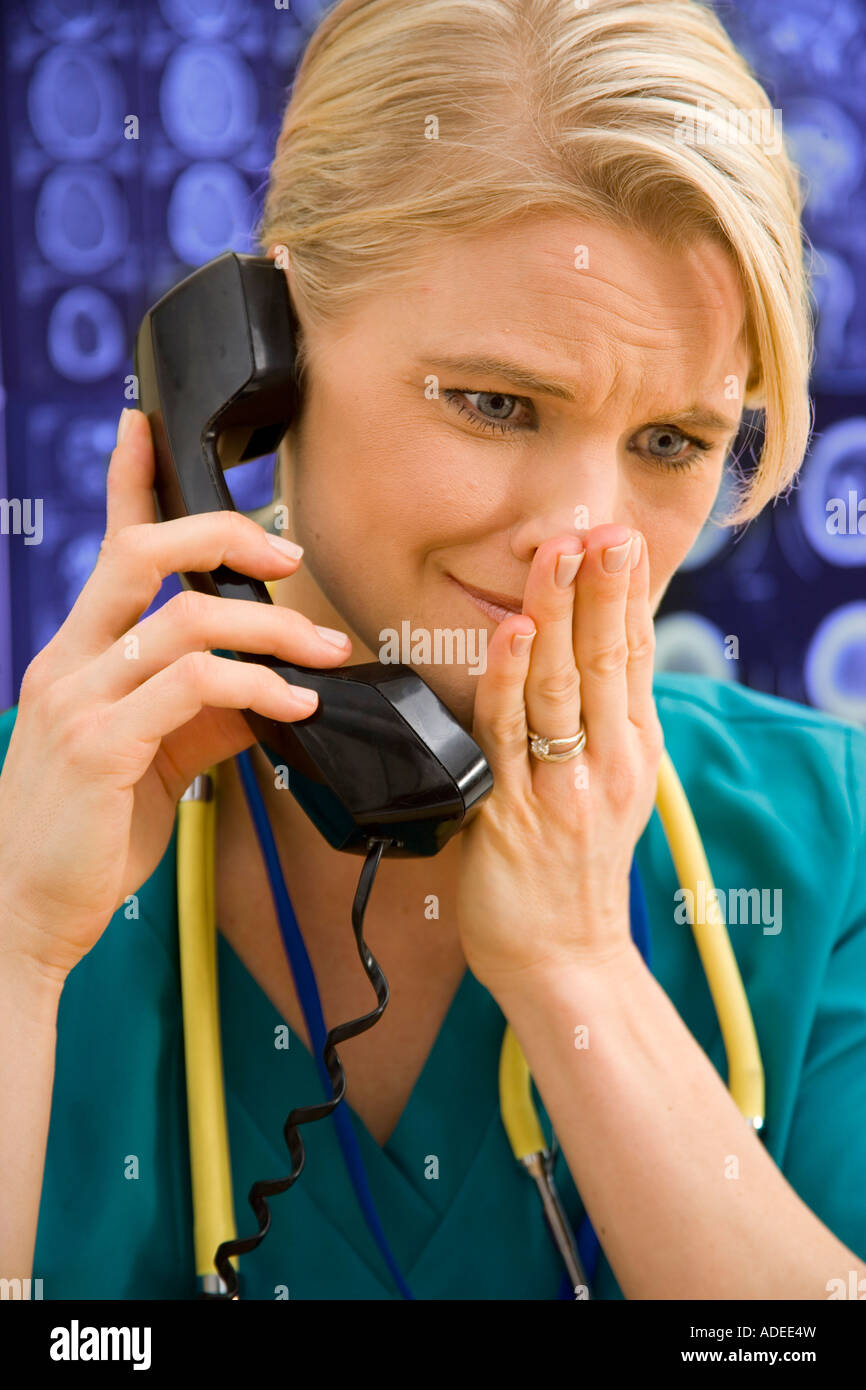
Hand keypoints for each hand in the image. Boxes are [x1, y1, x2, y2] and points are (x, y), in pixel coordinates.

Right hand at [0, 409, 353, 979]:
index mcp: (75, 656)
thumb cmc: (84, 832)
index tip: (144, 427)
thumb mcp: (147, 757)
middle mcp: (68, 663)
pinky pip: (194, 687)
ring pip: (185, 619)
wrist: (26, 912)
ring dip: (272, 628)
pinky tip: (294, 703)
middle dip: (225, 535)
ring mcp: (79, 700)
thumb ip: (202, 711)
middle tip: (291, 554)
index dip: (127, 483)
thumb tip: (272, 685)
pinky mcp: (101, 746)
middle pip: (143, 555)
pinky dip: (258, 685)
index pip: (106, 550)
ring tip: (324, 653)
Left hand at [455, 524, 662, 993]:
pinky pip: (505, 734)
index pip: (631, 655)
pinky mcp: (512, 812)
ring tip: (557, 554)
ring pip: (558, 683)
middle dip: (598, 586)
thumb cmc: (574, 868)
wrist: (562, 956)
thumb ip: (598, 724)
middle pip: (602, 657)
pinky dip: (507, 678)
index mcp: (630, 749)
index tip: (619, 537)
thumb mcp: (607, 788)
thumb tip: (581, 654)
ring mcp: (561, 786)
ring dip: (555, 613)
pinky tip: (510, 632)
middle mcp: (606, 762)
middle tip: (595, 525)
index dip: (625, 593)